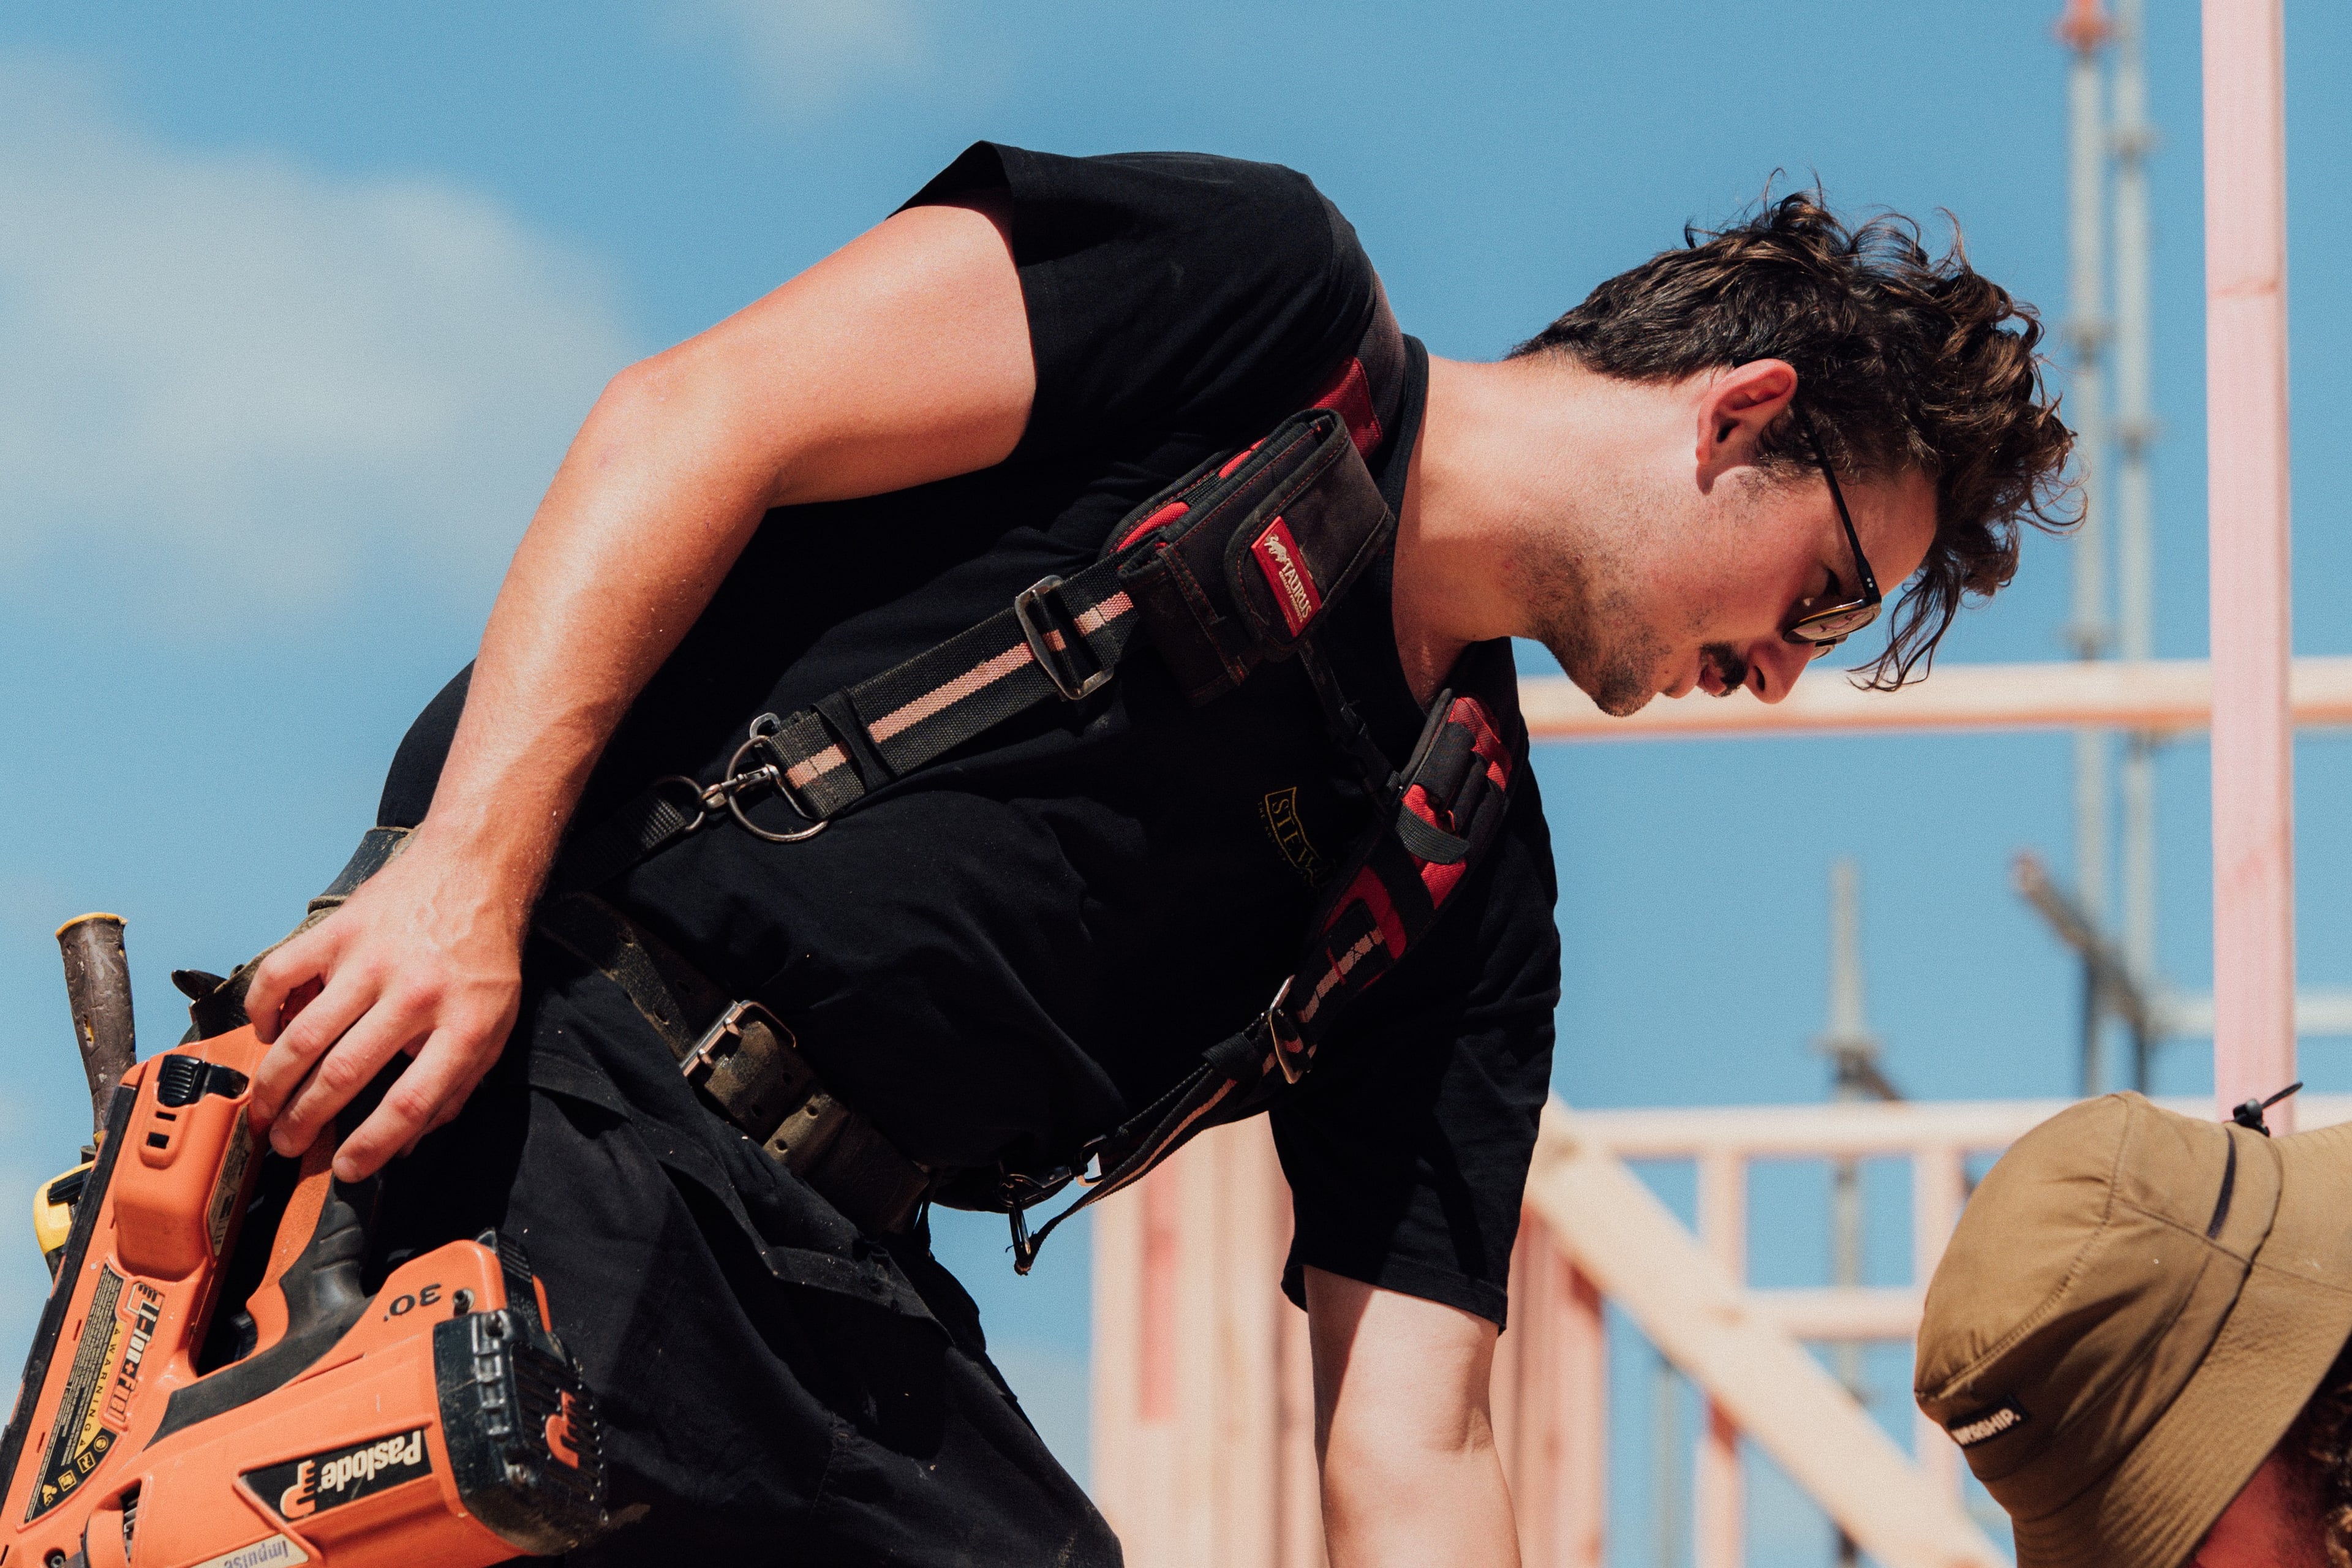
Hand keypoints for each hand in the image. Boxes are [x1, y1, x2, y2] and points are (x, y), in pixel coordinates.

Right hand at [244, 829, 527, 1180]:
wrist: (476, 871)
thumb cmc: (482, 955)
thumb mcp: (496, 1024)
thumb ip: (457, 1084)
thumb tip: (408, 1144)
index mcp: (464, 1023)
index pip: (411, 1102)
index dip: (374, 1146)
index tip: (345, 1170)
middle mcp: (416, 993)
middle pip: (344, 1074)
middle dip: (304, 1121)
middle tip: (285, 1145)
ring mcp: (373, 959)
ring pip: (304, 1036)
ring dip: (273, 1083)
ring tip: (263, 1110)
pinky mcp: (339, 930)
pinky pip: (281, 976)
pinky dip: (263, 1011)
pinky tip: (267, 1034)